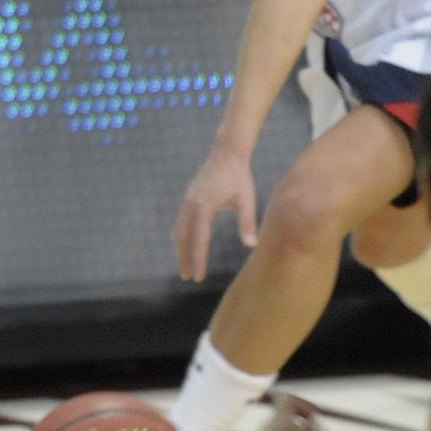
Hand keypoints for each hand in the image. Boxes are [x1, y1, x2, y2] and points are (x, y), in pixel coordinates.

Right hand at [172, 144, 257, 281]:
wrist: (227, 152)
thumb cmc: (240, 176)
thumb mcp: (247, 199)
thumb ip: (247, 222)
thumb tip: (251, 246)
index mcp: (204, 206)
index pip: (199, 240)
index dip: (198, 261)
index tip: (198, 277)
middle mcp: (191, 204)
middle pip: (183, 238)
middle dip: (184, 259)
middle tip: (188, 277)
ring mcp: (187, 200)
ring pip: (179, 230)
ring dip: (180, 248)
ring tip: (185, 265)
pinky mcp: (189, 197)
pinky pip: (180, 221)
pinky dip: (181, 235)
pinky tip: (185, 244)